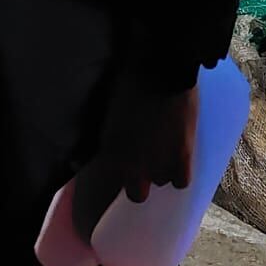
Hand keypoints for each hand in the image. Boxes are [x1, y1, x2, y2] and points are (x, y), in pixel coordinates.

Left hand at [81, 73, 198, 225]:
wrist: (161, 72)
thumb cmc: (130, 84)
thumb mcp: (107, 114)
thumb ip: (104, 140)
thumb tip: (83, 158)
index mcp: (110, 154)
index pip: (109, 184)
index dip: (119, 174)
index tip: (123, 167)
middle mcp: (132, 167)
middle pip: (136, 193)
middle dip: (140, 180)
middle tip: (144, 161)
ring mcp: (158, 165)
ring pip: (160, 182)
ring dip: (161, 169)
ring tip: (164, 148)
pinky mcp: (181, 158)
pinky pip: (180, 182)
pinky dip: (180, 171)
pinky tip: (178, 156)